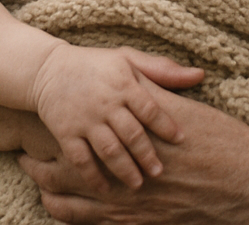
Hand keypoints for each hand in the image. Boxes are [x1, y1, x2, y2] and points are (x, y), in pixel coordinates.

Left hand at [18, 89, 248, 224]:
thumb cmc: (223, 142)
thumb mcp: (189, 109)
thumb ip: (158, 91)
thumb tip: (133, 78)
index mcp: (136, 133)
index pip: (88, 127)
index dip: (62, 123)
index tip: (42, 116)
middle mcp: (127, 166)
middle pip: (71, 163)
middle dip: (43, 159)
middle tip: (22, 152)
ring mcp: (131, 200)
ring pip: (74, 199)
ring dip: (49, 189)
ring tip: (33, 178)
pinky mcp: (139, 221)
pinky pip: (91, 223)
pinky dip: (70, 214)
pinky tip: (61, 208)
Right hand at [31, 45, 204, 190]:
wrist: (49, 69)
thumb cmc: (98, 64)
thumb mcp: (129, 59)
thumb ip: (163, 69)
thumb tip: (199, 74)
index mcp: (124, 84)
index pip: (149, 108)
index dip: (166, 125)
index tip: (182, 140)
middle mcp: (105, 103)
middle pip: (131, 133)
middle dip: (147, 155)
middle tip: (161, 172)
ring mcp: (85, 119)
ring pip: (108, 149)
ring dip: (124, 169)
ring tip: (138, 185)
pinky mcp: (66, 132)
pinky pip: (80, 158)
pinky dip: (92, 176)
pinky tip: (105, 189)